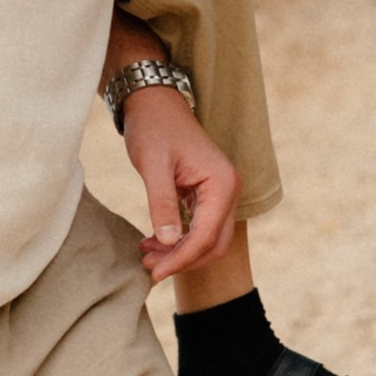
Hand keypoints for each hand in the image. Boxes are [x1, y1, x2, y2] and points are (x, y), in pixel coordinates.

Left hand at [118, 89, 240, 283]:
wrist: (154, 103)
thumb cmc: (153, 128)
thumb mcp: (153, 165)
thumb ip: (162, 202)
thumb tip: (167, 241)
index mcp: (222, 183)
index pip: (205, 235)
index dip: (180, 258)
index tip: (154, 272)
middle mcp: (228, 190)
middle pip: (212, 243)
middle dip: (182, 260)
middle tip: (149, 268)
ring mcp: (221, 193)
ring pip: (207, 239)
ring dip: (179, 252)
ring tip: (146, 256)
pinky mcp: (208, 194)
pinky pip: (199, 227)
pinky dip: (179, 239)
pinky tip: (153, 242)